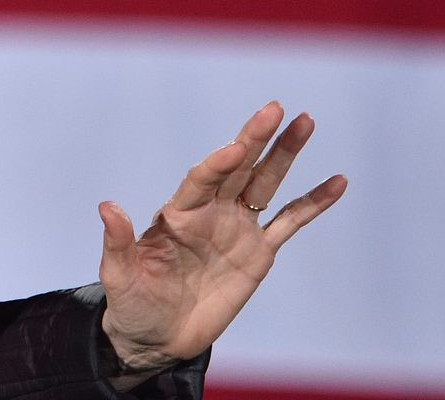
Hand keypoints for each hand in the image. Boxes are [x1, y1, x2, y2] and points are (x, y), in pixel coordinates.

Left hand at [96, 101, 346, 387]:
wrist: (158, 336)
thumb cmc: (133, 303)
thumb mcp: (119, 275)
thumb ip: (118, 241)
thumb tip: (107, 206)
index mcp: (178, 213)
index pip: (201, 179)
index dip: (217, 163)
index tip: (235, 148)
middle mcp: (210, 212)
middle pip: (238, 167)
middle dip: (256, 138)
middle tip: (275, 108)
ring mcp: (237, 228)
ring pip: (266, 183)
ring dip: (286, 153)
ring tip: (305, 121)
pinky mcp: (259, 252)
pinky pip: (290, 222)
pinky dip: (314, 202)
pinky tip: (337, 182)